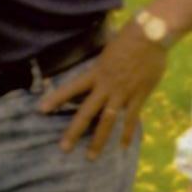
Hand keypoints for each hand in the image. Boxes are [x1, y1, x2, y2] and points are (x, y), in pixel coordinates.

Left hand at [40, 25, 169, 155]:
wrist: (151, 35)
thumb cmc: (129, 37)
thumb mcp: (108, 50)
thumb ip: (103, 65)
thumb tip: (100, 71)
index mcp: (96, 73)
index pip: (71, 88)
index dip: (56, 99)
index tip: (41, 110)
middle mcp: (106, 86)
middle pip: (86, 112)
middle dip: (74, 131)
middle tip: (63, 148)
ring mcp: (123, 94)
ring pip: (107, 121)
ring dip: (99, 140)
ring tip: (91, 157)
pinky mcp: (139, 97)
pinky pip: (131, 119)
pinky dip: (127, 134)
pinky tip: (123, 147)